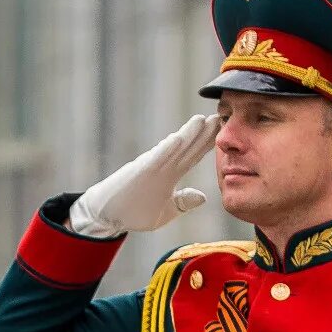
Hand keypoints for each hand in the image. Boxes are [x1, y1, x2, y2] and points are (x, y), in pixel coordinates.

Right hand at [66, 113, 214, 238]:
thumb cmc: (133, 213)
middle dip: (204, 133)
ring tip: (202, 120)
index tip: (224, 133)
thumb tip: (203, 196)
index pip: (193, 156)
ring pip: (174, 148)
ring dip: (188, 134)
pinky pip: (155, 159)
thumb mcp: (165, 211)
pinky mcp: (139, 171)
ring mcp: (152, 168)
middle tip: (220, 117)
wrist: (106, 215)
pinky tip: (178, 138)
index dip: (208, 144)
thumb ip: (183, 202)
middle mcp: (163, 167)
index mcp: (170, 175)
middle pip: (188, 147)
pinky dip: (166, 149)